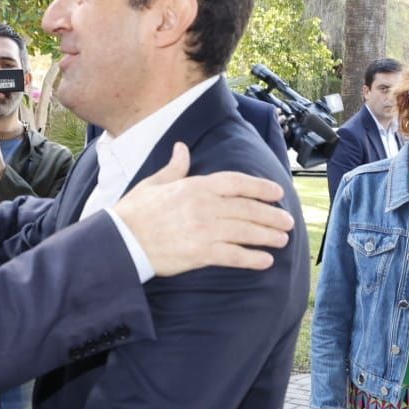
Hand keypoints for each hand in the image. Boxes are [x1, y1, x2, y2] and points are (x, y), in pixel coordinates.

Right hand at [113, 143, 293, 275]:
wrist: (120, 240)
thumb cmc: (134, 212)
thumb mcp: (154, 183)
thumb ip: (174, 167)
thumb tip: (182, 148)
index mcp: (195, 186)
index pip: (236, 182)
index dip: (260, 187)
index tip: (277, 192)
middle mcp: (204, 206)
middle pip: (247, 208)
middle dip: (271, 215)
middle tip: (288, 221)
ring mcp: (204, 230)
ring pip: (245, 231)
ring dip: (267, 235)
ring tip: (283, 239)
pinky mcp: (200, 253)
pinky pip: (233, 255)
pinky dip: (251, 258)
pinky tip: (266, 261)